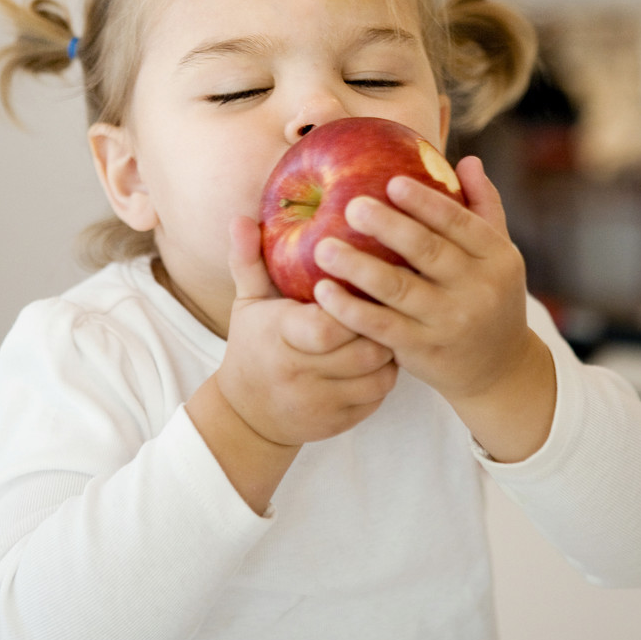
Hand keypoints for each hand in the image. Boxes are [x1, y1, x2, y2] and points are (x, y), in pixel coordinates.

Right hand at [215, 216, 398, 449]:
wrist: (248, 415)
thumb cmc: (253, 346)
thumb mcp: (247, 303)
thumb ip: (248, 260)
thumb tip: (242, 217)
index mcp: (280, 340)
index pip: (324, 328)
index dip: (349, 306)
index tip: (360, 282)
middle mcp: (301, 376)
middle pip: (362, 351)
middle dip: (382, 324)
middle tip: (399, 296)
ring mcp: (322, 403)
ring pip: (378, 375)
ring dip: (392, 348)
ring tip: (397, 321)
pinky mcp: (340, 422)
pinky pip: (379, 396)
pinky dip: (387, 374)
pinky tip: (388, 351)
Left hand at [310, 157, 555, 460]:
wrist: (498, 369)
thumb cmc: (488, 295)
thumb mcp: (496, 255)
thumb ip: (483, 206)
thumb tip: (467, 159)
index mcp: (497, 257)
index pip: (461, 223)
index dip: (426, 202)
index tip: (392, 181)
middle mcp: (478, 289)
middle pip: (428, 252)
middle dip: (388, 227)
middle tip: (350, 205)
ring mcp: (449, 322)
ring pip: (398, 290)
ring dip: (358, 267)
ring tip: (322, 247)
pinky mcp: (422, 350)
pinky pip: (380, 326)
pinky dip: (350, 309)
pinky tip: (323, 291)